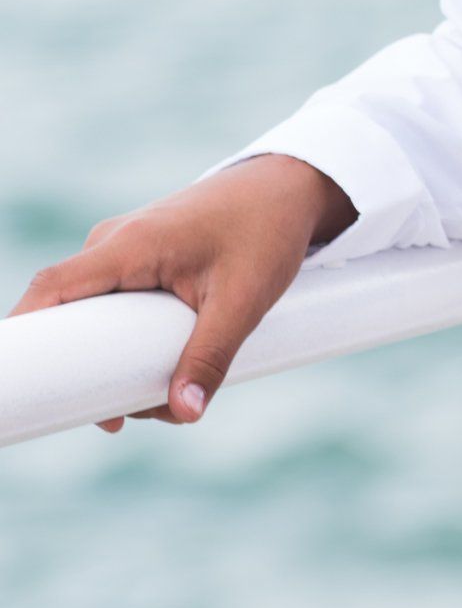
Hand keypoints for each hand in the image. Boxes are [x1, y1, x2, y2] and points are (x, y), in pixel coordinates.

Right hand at [5, 156, 355, 430]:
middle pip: (70, 313)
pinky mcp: (142, 260)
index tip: (22, 381)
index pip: (52, 288)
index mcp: (127, 246)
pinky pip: (115, 305)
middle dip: (87, 371)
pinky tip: (163, 372)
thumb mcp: (244, 300)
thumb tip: (184, 414)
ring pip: (96, 315)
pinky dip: (128, 342)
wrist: (289, 190)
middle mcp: (114, 244)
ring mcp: (125, 251)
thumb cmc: (267, 231)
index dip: (25, 333)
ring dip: (115, 361)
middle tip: (122, 417)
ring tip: (161, 398)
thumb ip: (212, 356)